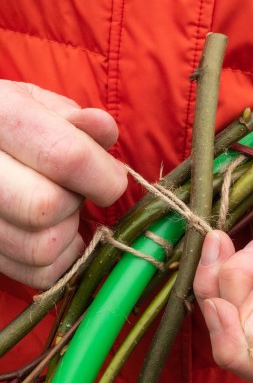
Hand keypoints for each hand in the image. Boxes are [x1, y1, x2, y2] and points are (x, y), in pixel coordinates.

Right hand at [0, 81, 126, 287]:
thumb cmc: (13, 125)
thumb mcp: (40, 107)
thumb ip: (75, 120)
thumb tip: (104, 129)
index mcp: (0, 115)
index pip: (64, 157)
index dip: (102, 176)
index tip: (111, 179)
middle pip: (46, 207)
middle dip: (75, 204)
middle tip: (74, 192)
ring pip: (41, 248)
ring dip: (68, 235)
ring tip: (61, 212)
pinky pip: (37, 275)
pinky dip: (60, 262)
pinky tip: (55, 235)